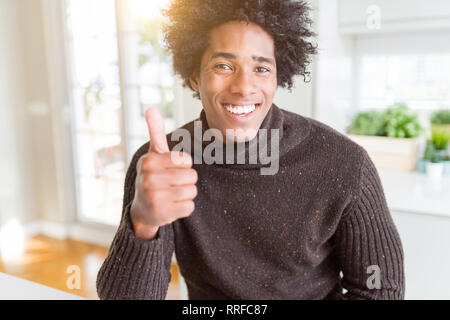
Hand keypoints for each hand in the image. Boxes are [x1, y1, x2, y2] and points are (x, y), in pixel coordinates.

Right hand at [130, 107, 197, 239]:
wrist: (142, 209)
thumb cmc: (152, 176)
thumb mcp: (153, 154)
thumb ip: (155, 132)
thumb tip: (151, 108)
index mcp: (148, 161)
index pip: (186, 160)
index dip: (183, 166)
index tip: (170, 170)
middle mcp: (148, 178)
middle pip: (192, 176)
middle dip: (186, 181)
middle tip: (171, 185)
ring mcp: (154, 197)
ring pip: (192, 191)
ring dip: (186, 194)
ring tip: (171, 195)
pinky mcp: (162, 213)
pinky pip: (189, 207)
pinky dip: (184, 208)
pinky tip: (171, 207)